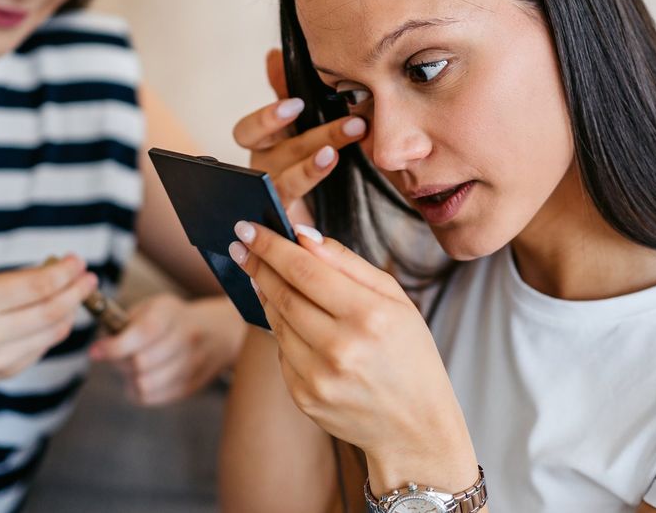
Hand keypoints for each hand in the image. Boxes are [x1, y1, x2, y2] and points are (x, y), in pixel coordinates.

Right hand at [0, 255, 96, 399]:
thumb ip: (13, 282)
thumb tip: (58, 270)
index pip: (36, 287)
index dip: (64, 273)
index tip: (78, 261)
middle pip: (51, 311)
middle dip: (77, 291)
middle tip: (89, 278)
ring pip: (52, 331)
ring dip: (70, 310)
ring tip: (77, 293)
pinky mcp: (7, 372)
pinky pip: (43, 346)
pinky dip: (55, 328)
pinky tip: (57, 315)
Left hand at [88, 294, 244, 405]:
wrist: (217, 333)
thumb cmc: (172, 319)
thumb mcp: (151, 307)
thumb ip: (125, 323)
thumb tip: (100, 347)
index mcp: (171, 314)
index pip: (142, 334)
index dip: (114, 347)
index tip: (95, 351)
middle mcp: (186, 338)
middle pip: (140, 363)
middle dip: (119, 363)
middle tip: (114, 357)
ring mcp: (191, 365)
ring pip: (145, 384)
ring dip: (129, 379)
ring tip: (129, 368)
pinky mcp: (190, 387)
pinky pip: (152, 397)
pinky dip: (138, 390)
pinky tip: (140, 378)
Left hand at [228, 222, 476, 481]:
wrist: (415, 428)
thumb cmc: (409, 355)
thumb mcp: (395, 300)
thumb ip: (348, 263)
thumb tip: (303, 236)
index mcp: (369, 316)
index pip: (304, 270)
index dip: (271, 246)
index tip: (247, 227)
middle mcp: (341, 348)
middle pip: (282, 294)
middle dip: (257, 265)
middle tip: (240, 244)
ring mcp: (319, 377)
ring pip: (276, 321)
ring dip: (265, 294)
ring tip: (262, 276)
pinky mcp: (304, 397)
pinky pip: (281, 352)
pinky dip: (282, 330)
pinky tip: (290, 319)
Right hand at [231, 49, 366, 225]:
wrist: (296, 220)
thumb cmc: (295, 161)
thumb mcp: (294, 126)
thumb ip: (283, 91)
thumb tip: (273, 55)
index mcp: (263, 145)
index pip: (249, 131)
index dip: (268, 119)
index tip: (295, 105)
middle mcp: (261, 170)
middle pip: (280, 152)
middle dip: (319, 137)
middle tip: (354, 125)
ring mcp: (270, 199)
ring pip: (287, 183)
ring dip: (312, 170)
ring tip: (335, 156)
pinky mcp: (285, 225)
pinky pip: (292, 224)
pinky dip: (302, 223)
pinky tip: (322, 213)